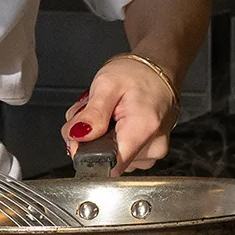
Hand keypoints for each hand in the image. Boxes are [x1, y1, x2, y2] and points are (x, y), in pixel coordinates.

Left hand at [61, 56, 177, 175]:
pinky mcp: (148, 152)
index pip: (109, 165)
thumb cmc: (136, 73)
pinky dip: (110, 140)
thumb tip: (77, 137)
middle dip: (90, 140)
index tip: (81, 136)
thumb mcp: (106, 84)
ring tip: (106, 115)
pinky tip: (114, 122)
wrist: (158, 68)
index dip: (87, 154)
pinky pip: (121, 154)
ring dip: (99, 139)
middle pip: (106, 161)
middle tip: (94, 115)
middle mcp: (151, 146)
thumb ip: (91, 114)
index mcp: (142, 129)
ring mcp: (151, 151)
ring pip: (111, 158)